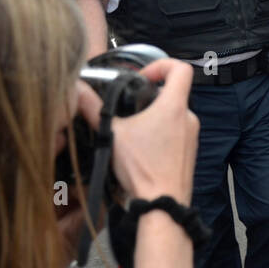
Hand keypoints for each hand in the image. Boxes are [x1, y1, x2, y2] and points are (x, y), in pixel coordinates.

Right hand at [92, 58, 198, 202]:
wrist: (163, 203)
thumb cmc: (142, 167)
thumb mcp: (112, 134)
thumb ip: (93, 108)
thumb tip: (76, 89)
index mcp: (175, 106)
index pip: (181, 69)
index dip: (162, 64)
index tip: (142, 77)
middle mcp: (189, 118)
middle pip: (174, 93)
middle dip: (150, 97)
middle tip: (129, 108)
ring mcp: (192, 136)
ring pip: (174, 116)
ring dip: (154, 118)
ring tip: (132, 132)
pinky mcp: (190, 152)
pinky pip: (176, 134)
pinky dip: (161, 135)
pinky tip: (142, 150)